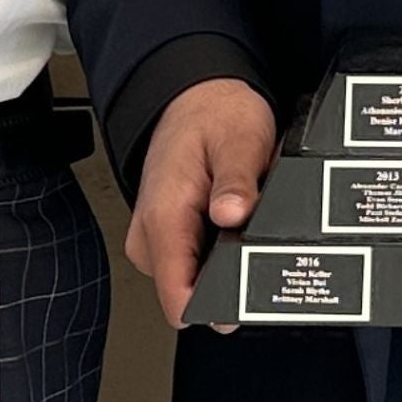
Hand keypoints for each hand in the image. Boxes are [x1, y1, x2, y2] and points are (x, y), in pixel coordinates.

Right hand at [124, 77, 276, 327]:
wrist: (194, 96)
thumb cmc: (213, 113)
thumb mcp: (239, 139)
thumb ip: (237, 182)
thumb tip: (233, 216)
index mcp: (162, 217)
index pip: (179, 299)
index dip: (219, 305)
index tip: (250, 288)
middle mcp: (151, 237)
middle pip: (194, 293)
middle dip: (233, 271)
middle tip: (249, 222)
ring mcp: (157, 241)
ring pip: (199, 280)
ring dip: (229, 256)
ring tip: (242, 210)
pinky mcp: (169, 239)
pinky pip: (199, 263)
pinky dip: (223, 245)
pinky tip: (233, 214)